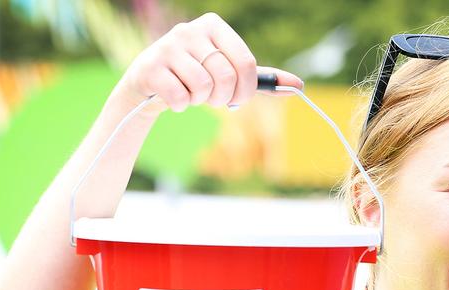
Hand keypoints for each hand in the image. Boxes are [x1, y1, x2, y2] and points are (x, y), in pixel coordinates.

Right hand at [115, 13, 302, 112]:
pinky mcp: (150, 66)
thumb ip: (262, 78)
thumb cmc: (197, 76)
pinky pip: (180, 96)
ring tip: (192, 94)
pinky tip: (174, 97)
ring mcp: (168, 46)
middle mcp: (190, 30)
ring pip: (203, 87)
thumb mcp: (230, 72)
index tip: (238, 98)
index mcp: (214, 26)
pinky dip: (181, 105)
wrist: (151, 84)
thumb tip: (299, 86)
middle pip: (226, 76)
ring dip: (201, 101)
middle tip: (214, 99)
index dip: (246, 89)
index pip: (245, 62)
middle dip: (223, 98)